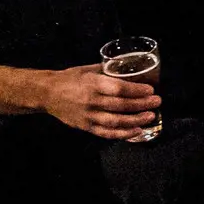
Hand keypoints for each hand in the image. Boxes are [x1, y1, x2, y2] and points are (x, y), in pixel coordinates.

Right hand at [35, 63, 159, 139]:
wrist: (47, 94)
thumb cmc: (69, 78)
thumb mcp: (87, 69)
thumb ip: (107, 71)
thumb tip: (127, 69)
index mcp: (92, 84)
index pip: (118, 88)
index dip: (136, 90)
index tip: (150, 89)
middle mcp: (91, 101)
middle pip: (121, 106)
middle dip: (142, 104)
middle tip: (157, 102)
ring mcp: (89, 116)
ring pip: (117, 122)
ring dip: (136, 120)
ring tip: (151, 116)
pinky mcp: (86, 127)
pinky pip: (107, 133)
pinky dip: (123, 134)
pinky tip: (137, 131)